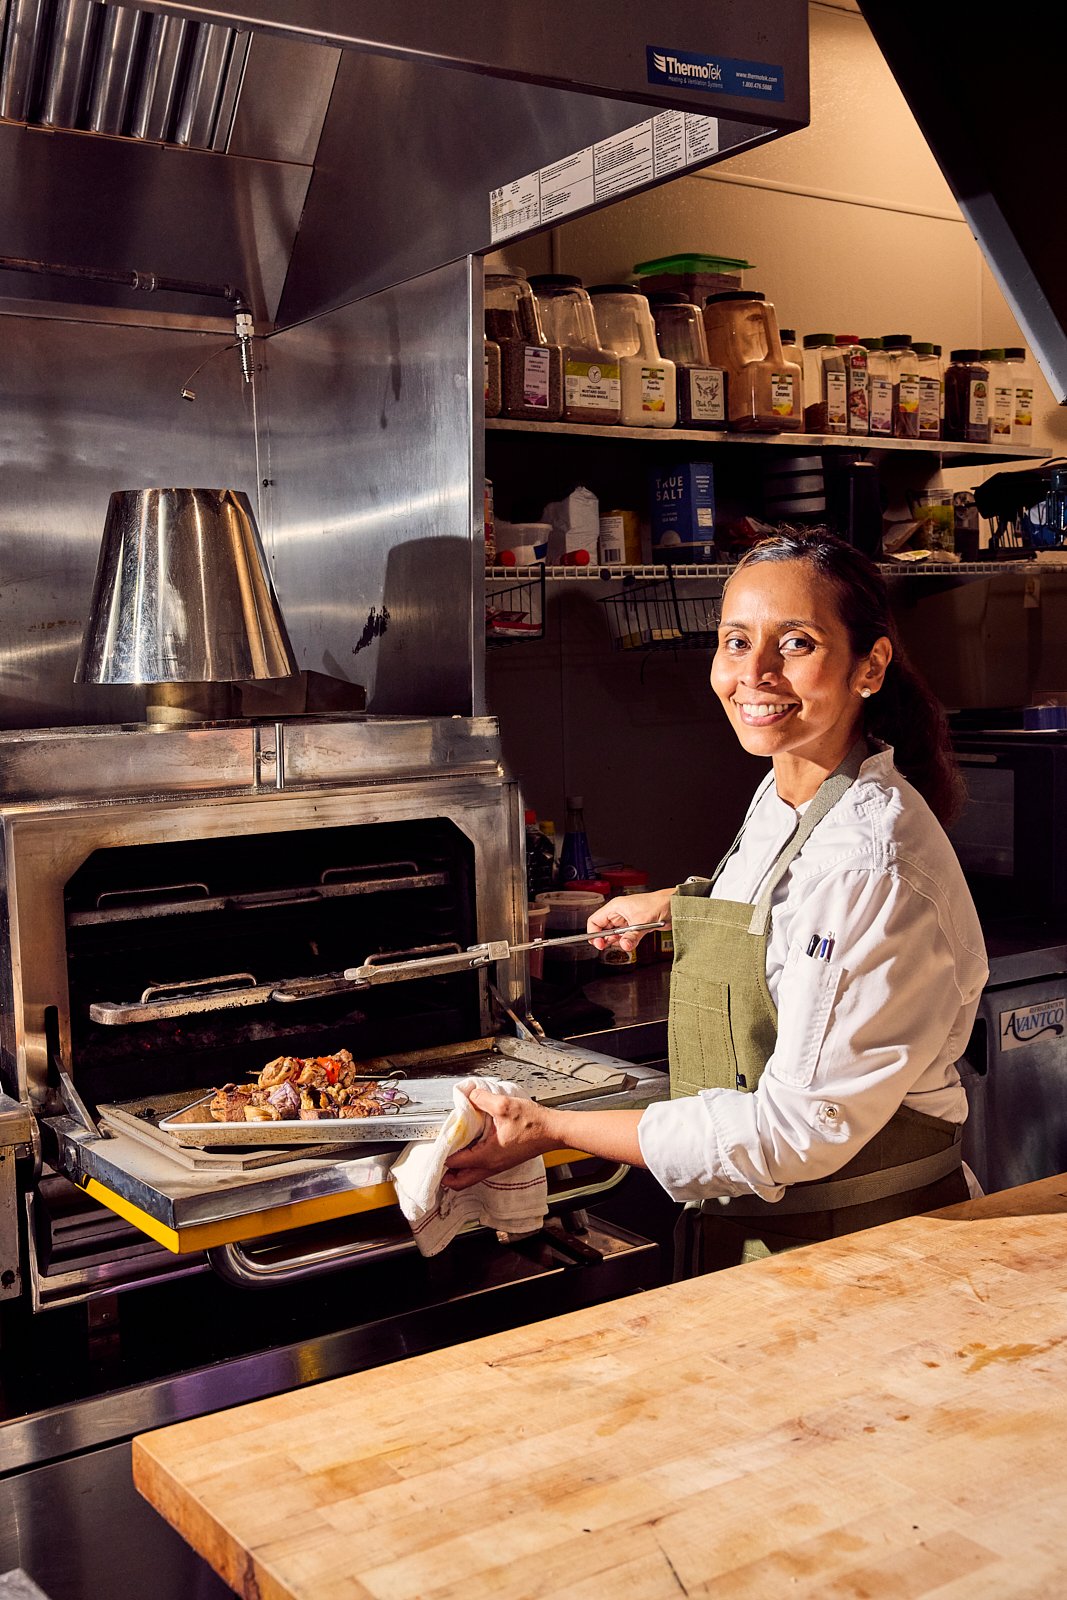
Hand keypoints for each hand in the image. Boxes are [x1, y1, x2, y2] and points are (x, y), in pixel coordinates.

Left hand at [442, 1086, 557, 1190]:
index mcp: (487, 1157)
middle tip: (436, 1160)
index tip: (435, 1144)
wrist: (553, 1131)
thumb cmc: (534, 1123)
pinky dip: (469, 1164)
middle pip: (459, 1182)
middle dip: (445, 1175)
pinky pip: (480, 1169)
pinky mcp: (503, 1161)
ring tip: (449, 1153)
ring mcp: (497, 1166)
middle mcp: (490, 1166)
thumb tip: (469, 1095)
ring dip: (457, 1170)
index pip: (454, 1163)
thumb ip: (481, 1099)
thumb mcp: (503, 1105)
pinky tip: (469, 1147)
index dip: (441, 1154)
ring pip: (469, 1177)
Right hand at [587, 888, 673, 951]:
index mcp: (615, 907)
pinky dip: (627, 942)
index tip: (598, 944)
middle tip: (610, 946)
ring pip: (614, 935)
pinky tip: (632, 942)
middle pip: (603, 930)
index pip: (595, 921)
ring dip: (619, 942)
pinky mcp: (634, 926)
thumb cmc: (658, 903)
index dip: (594, 934)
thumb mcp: (642, 922)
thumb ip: (631, 936)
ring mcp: (626, 920)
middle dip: (606, 940)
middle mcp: (618, 913)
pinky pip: (625, 937)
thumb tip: (624, 946)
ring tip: (626, 942)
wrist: (673, 905)